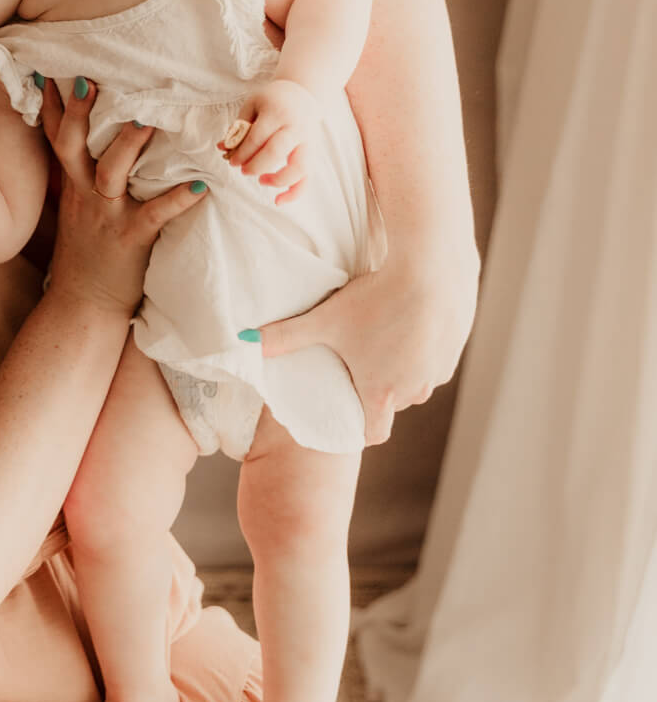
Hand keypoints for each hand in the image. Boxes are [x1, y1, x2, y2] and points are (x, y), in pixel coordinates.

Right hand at [38, 77, 208, 315]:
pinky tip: (202, 186)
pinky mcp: (131, 238)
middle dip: (79, 113)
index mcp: (72, 184)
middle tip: (89, 79)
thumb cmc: (87, 253)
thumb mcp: (75, 207)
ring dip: (128, 145)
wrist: (83, 304)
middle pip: (73, 145)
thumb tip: (95, 141)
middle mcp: (84, 194)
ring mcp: (106, 215)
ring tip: (146, 118)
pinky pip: (155, 216)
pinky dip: (178, 200)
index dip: (53, 105)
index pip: (56, 137)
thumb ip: (82, 174)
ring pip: (111, 173)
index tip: (51, 69)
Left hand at [218, 79, 320, 204]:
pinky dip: (295, 192)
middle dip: (255, 166)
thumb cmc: (272, 101)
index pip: (257, 137)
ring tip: (262, 181)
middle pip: (276, 152)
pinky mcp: (313, 153)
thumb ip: (238, 127)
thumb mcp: (252, 106)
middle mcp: (295, 127)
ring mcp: (307, 141)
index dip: (242, 153)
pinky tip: (278, 201)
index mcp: (277, 112)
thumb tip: (222, 148)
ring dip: (278, 179)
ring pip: (298, 167)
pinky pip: (307, 177)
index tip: (232, 161)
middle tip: (243, 170)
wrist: (302, 93)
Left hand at [254, 254, 479, 444]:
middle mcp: (414, 390)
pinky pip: (437, 358)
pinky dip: (425, 347)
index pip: (372, 434)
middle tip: (361, 359)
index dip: (359, 426)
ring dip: (404, 366)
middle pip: (394, 402)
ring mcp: (439, 370)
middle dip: (378, 386)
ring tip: (386, 335)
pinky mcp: (457, 347)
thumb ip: (284, 336)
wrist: (432, 267)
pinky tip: (411, 320)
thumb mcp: (325, 319)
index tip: (349, 411)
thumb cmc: (376, 298)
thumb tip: (243, 343)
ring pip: (418, 379)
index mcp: (381, 393)